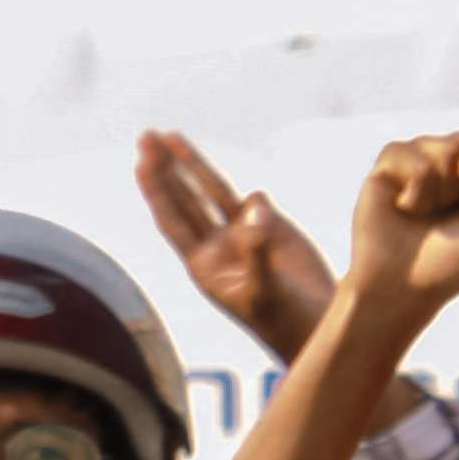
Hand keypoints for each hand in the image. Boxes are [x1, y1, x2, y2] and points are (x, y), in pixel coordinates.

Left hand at [137, 130, 333, 355]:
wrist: (316, 324)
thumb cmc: (283, 318)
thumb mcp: (265, 290)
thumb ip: (257, 250)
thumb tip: (252, 209)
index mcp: (204, 265)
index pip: (173, 220)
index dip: (157, 192)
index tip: (142, 164)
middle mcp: (217, 246)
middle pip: (183, 198)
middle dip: (163, 168)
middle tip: (145, 136)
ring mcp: (242, 234)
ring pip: (210, 190)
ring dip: (189, 164)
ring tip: (169, 135)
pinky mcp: (271, 227)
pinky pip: (254, 201)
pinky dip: (252, 197)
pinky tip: (257, 208)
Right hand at [342, 133, 458, 328]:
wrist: (400, 285)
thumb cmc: (453, 260)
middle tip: (455, 215)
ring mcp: (428, 150)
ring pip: (451, 151)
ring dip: (443, 193)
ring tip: (427, 213)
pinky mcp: (394, 156)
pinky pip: (415, 160)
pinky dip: (416, 193)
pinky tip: (405, 207)